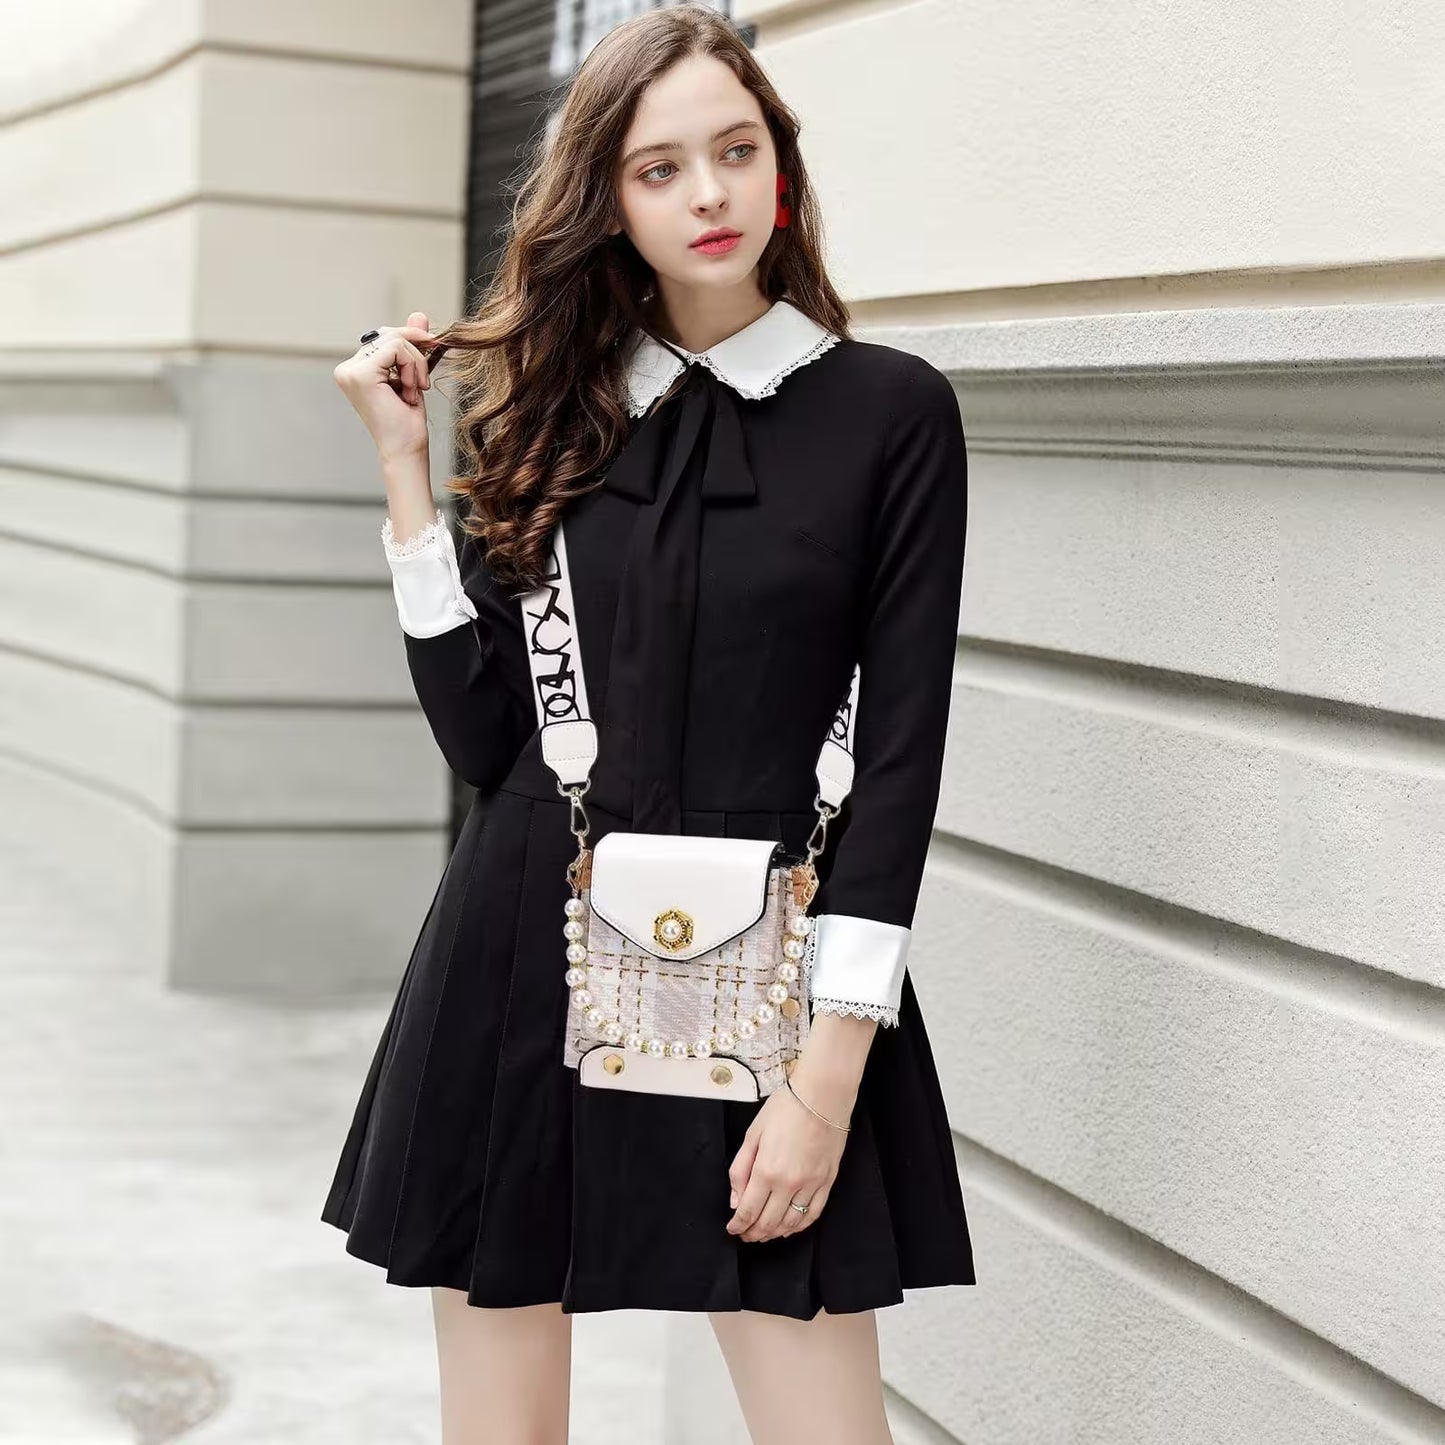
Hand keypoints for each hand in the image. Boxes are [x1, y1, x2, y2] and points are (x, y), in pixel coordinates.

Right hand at [333, 311, 438, 463]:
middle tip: (423, 382)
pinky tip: (410, 390)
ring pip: (395, 339)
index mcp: (355, 369)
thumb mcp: (412, 376)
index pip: (385, 337)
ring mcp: (350, 371)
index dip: (411, 346)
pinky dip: (412, 366)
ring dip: (416, 363)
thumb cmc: (408, 422)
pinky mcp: (360, 374)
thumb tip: (419, 314)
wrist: (406, 450)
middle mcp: (347, 368)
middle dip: (415, 353)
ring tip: (415, 390)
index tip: (425, 368)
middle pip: (388, 334)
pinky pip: (396, 348)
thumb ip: (412, 345)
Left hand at [725, 1067, 857, 1242]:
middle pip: (768, 1222)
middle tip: (746, 1234)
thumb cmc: (786, 1108)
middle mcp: (789, 1183)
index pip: (748, 1211)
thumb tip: (736, 1199)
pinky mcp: (827, 1182)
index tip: (733, 1229)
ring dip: (774, 1233)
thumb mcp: (753, 1134)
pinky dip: (799, 1226)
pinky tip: (789, 1228)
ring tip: (764, 1233)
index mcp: (766, 1170)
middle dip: (753, 1233)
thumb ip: (740, 1169)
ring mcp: (811, 1185)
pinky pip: (812, 1214)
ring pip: (790, 1224)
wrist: (822, 1095)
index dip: (738, 1225)